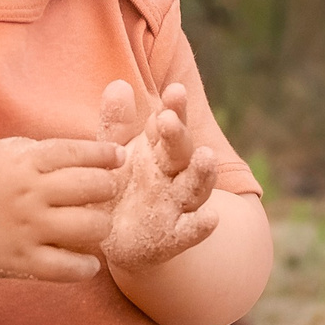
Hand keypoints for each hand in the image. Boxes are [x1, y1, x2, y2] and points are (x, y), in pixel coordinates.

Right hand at [0, 137, 122, 281]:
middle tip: (107, 191)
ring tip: (96, 224)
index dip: (105, 154)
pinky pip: (67, 268)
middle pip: (92, 187)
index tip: (118, 156)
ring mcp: (28, 229)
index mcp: (24, 163)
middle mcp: (30, 194)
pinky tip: (88, 262)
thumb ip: (38, 150)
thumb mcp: (0, 152)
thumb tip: (84, 151)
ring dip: (102, 225)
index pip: (77, 152)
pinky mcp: (23, 261)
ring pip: (89, 227)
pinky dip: (85, 267)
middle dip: (109, 187)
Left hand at [98, 80, 221, 273]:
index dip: (174, 108)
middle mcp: (173, 174)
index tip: (174, 91)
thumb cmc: (118, 185)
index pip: (169, 124)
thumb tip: (118, 85)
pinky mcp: (174, 236)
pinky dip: (200, 226)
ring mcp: (177, 205)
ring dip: (201, 173)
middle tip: (170, 119)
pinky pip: (190, 231)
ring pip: (195, 187)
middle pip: (181, 151)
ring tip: (205, 157)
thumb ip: (116, 124)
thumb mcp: (113, 153)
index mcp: (158, 149)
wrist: (116, 239)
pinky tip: (211, 218)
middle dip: (178, 135)